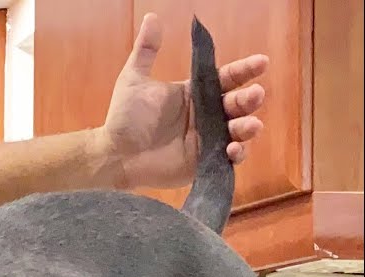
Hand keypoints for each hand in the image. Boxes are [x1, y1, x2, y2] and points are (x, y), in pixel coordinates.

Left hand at [100, 13, 267, 188]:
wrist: (114, 154)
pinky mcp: (204, 162)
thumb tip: (152, 16)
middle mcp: (206, 115)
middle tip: (254, 94)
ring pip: (239, 131)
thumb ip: (146, 51)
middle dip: (250, 99)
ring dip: (248, 126)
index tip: (261, 62)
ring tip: (248, 125)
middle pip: (238, 104)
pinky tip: (232, 149)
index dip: (245, 70)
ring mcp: (208, 139)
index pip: (227, 78)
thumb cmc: (124, 118)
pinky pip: (228, 158)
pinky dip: (236, 154)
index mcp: (195, 93)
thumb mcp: (135, 80)